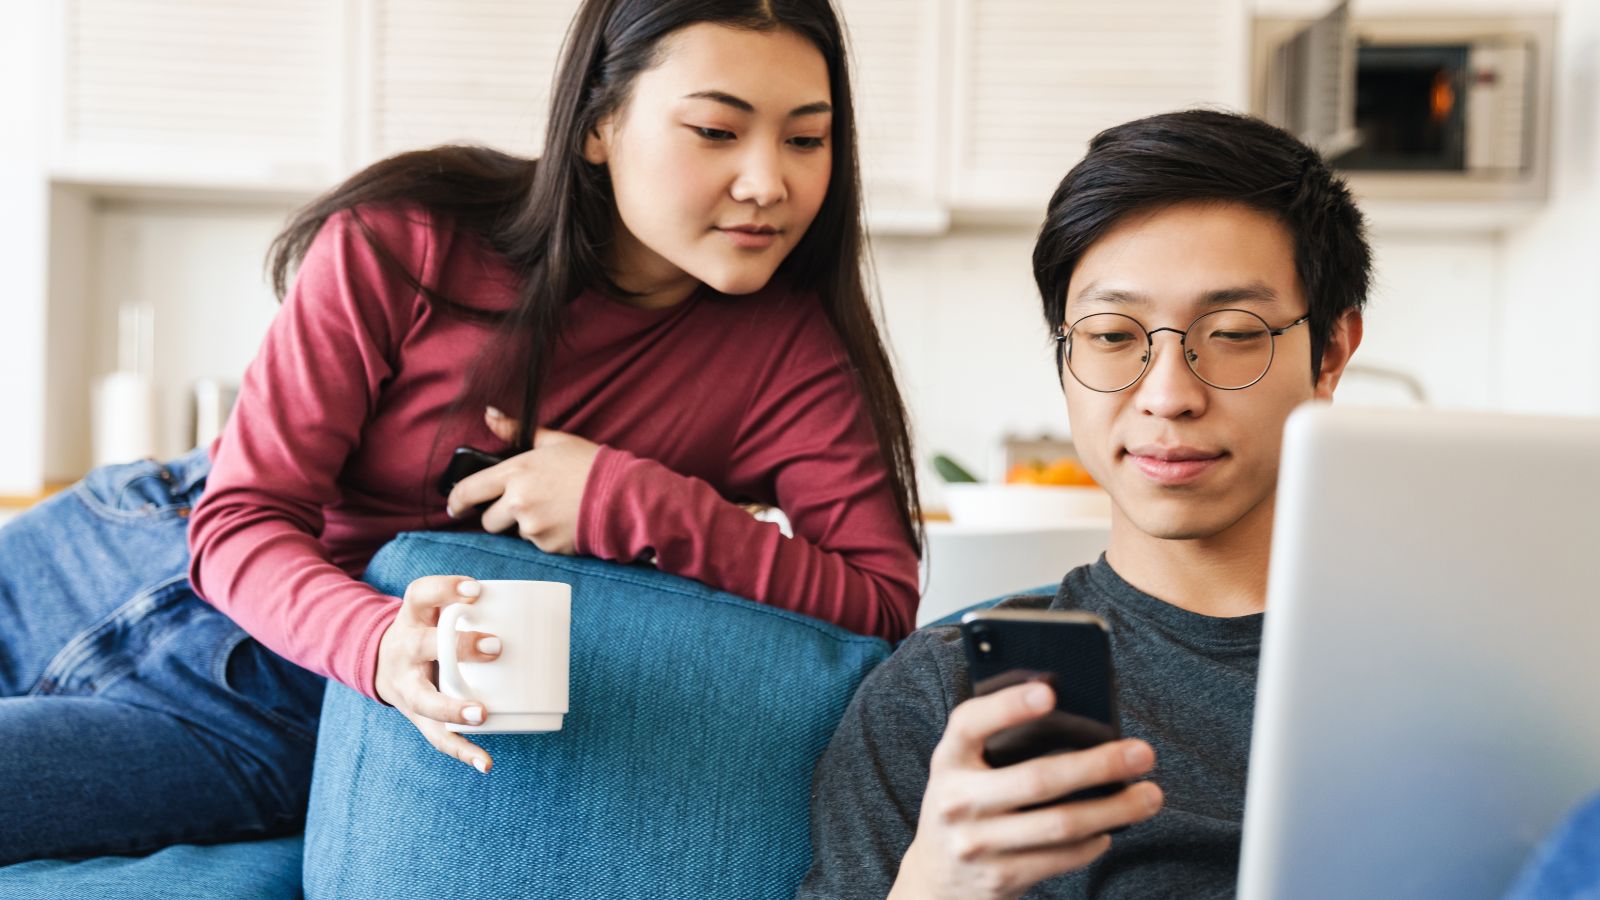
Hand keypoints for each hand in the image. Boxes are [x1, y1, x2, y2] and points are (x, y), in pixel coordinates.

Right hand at [374, 575, 503, 772]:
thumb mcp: (438, 611)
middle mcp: (404, 650)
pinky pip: (436, 736)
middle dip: (458, 646)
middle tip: (496, 647)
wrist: (381, 664)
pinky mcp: (416, 716)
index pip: (420, 595)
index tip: (477, 590)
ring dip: (452, 708)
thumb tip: (547, 615)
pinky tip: (486, 762)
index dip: (445, 590)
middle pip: (422, 646)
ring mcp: (406, 686)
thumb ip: (477, 610)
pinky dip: (462, 750)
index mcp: (413, 618)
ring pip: (423, 698)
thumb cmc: (430, 631)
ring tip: (481, 715)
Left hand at [445, 407, 600, 554]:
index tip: (455, 506)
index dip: (457, 501)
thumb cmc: (590, 464)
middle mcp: (519, 502)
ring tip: (552, 510)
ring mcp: (533, 527)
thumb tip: (489, 415)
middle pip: (489, 521)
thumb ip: (516, 430)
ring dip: (525, 525)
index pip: (470, 491)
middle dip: (499, 515)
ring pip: (515, 532)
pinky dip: (546, 535)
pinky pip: (536, 544)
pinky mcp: (547, 547)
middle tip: (522, 505)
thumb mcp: (553, 441)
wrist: (623, 495)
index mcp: (517, 472)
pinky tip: (564, 521)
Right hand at [890, 682, 1163, 899]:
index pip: (970, 722)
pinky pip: (1060, 859)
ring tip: (1151, 795)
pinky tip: (1112, 829)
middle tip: (1143, 752)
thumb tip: (1074, 713)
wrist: (937, 878)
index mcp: (948, 760)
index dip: (1008, 705)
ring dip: (1115, 810)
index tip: (1051, 691)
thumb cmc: (967, 803)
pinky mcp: (1000, 879)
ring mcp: (976, 844)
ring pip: (1061, 824)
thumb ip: (1000, 741)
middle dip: (1098, 765)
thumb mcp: (966, 768)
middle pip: (1037, 779)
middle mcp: (956, 801)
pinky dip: (1094, 842)